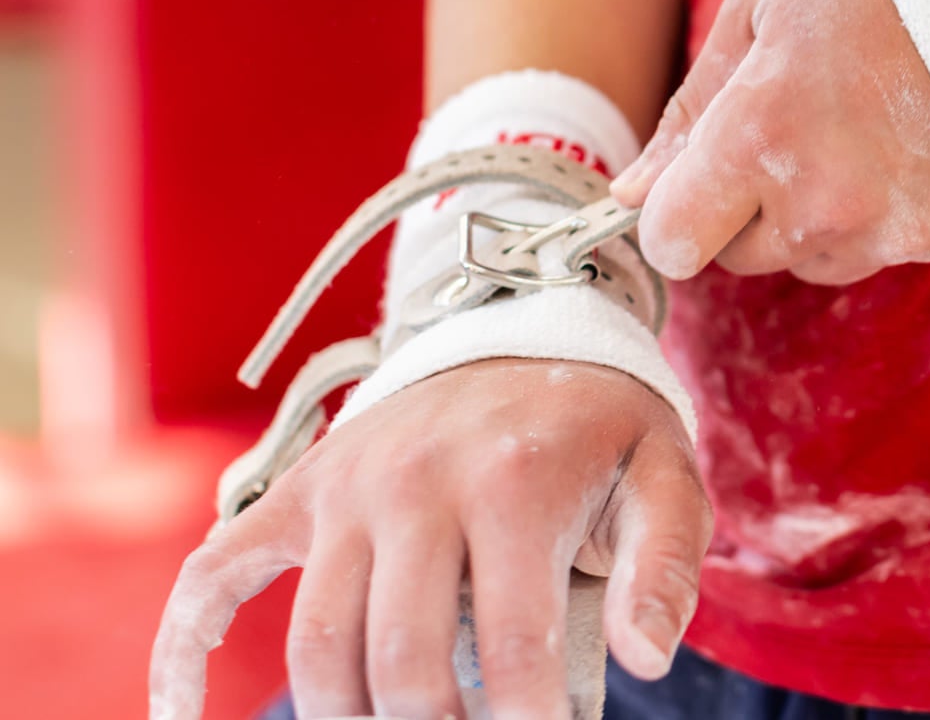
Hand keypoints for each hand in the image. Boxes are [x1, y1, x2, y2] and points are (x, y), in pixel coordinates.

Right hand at [150, 359, 709, 719]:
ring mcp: (345, 488)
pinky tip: (186, 717)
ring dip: (349, 713)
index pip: (511, 646)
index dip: (527, 719)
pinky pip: (215, 572)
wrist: (526, 327)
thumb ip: (666, 563)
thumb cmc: (599, 426)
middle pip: (400, 659)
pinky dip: (185, 650)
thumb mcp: (664, 475)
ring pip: (317, 640)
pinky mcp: (298, 490)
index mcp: (513, 484)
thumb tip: (648, 658)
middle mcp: (415, 484)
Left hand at [611, 0, 929, 284]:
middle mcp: (819, 201)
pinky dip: (876, 216)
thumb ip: (688, 113)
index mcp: (759, 137)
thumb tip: (631, 194)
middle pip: (739, 256)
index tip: (693, 183)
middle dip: (745, 208)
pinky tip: (902, 150)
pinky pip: (874, 252)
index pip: (673, 242)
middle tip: (792, 129)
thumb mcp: (755, 15)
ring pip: (807, 260)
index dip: (674, 215)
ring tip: (855, 133)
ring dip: (810, 216)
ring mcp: (885, 228)